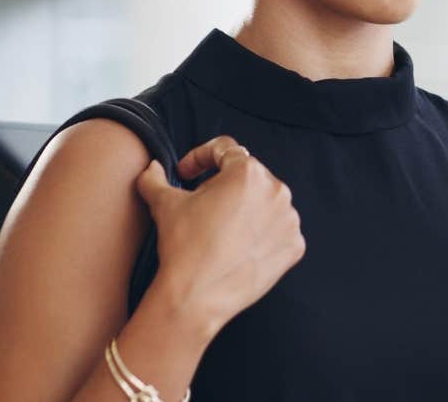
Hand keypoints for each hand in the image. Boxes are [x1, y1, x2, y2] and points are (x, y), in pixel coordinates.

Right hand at [134, 136, 305, 331]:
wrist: (196, 297)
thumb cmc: (182, 245)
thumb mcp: (163, 204)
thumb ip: (154, 177)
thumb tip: (152, 168)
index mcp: (247, 172)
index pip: (225, 150)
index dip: (199, 158)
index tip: (186, 174)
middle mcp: (276, 190)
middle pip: (247, 177)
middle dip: (224, 186)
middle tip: (202, 206)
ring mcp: (289, 219)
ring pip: (265, 202)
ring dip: (246, 209)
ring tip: (221, 229)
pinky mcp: (294, 245)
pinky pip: (278, 230)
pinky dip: (261, 234)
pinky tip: (239, 247)